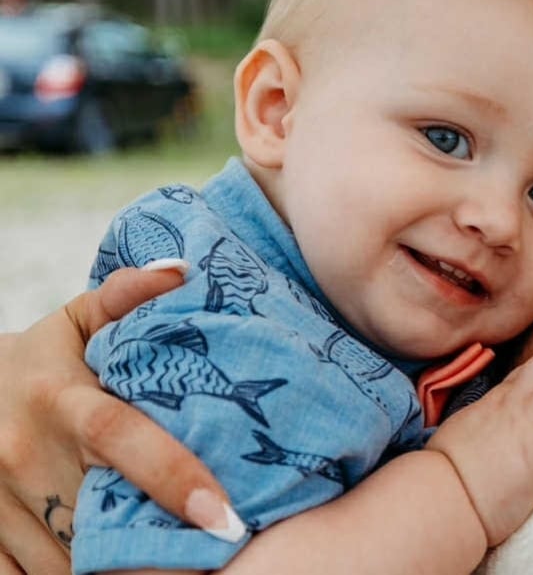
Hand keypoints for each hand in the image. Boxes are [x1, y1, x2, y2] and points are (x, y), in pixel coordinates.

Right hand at [0, 266, 237, 574]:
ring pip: (68, 561)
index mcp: (57, 398)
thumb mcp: (79, 317)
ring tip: (179, 567)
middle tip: (216, 555)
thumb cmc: (42, 357)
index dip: (172, 475)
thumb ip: (127, 294)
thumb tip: (184, 271)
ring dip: (118, 570)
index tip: (224, 515)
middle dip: (154, 544)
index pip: (119, 437)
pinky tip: (113, 574)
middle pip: (99, 513)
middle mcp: (23, 454)